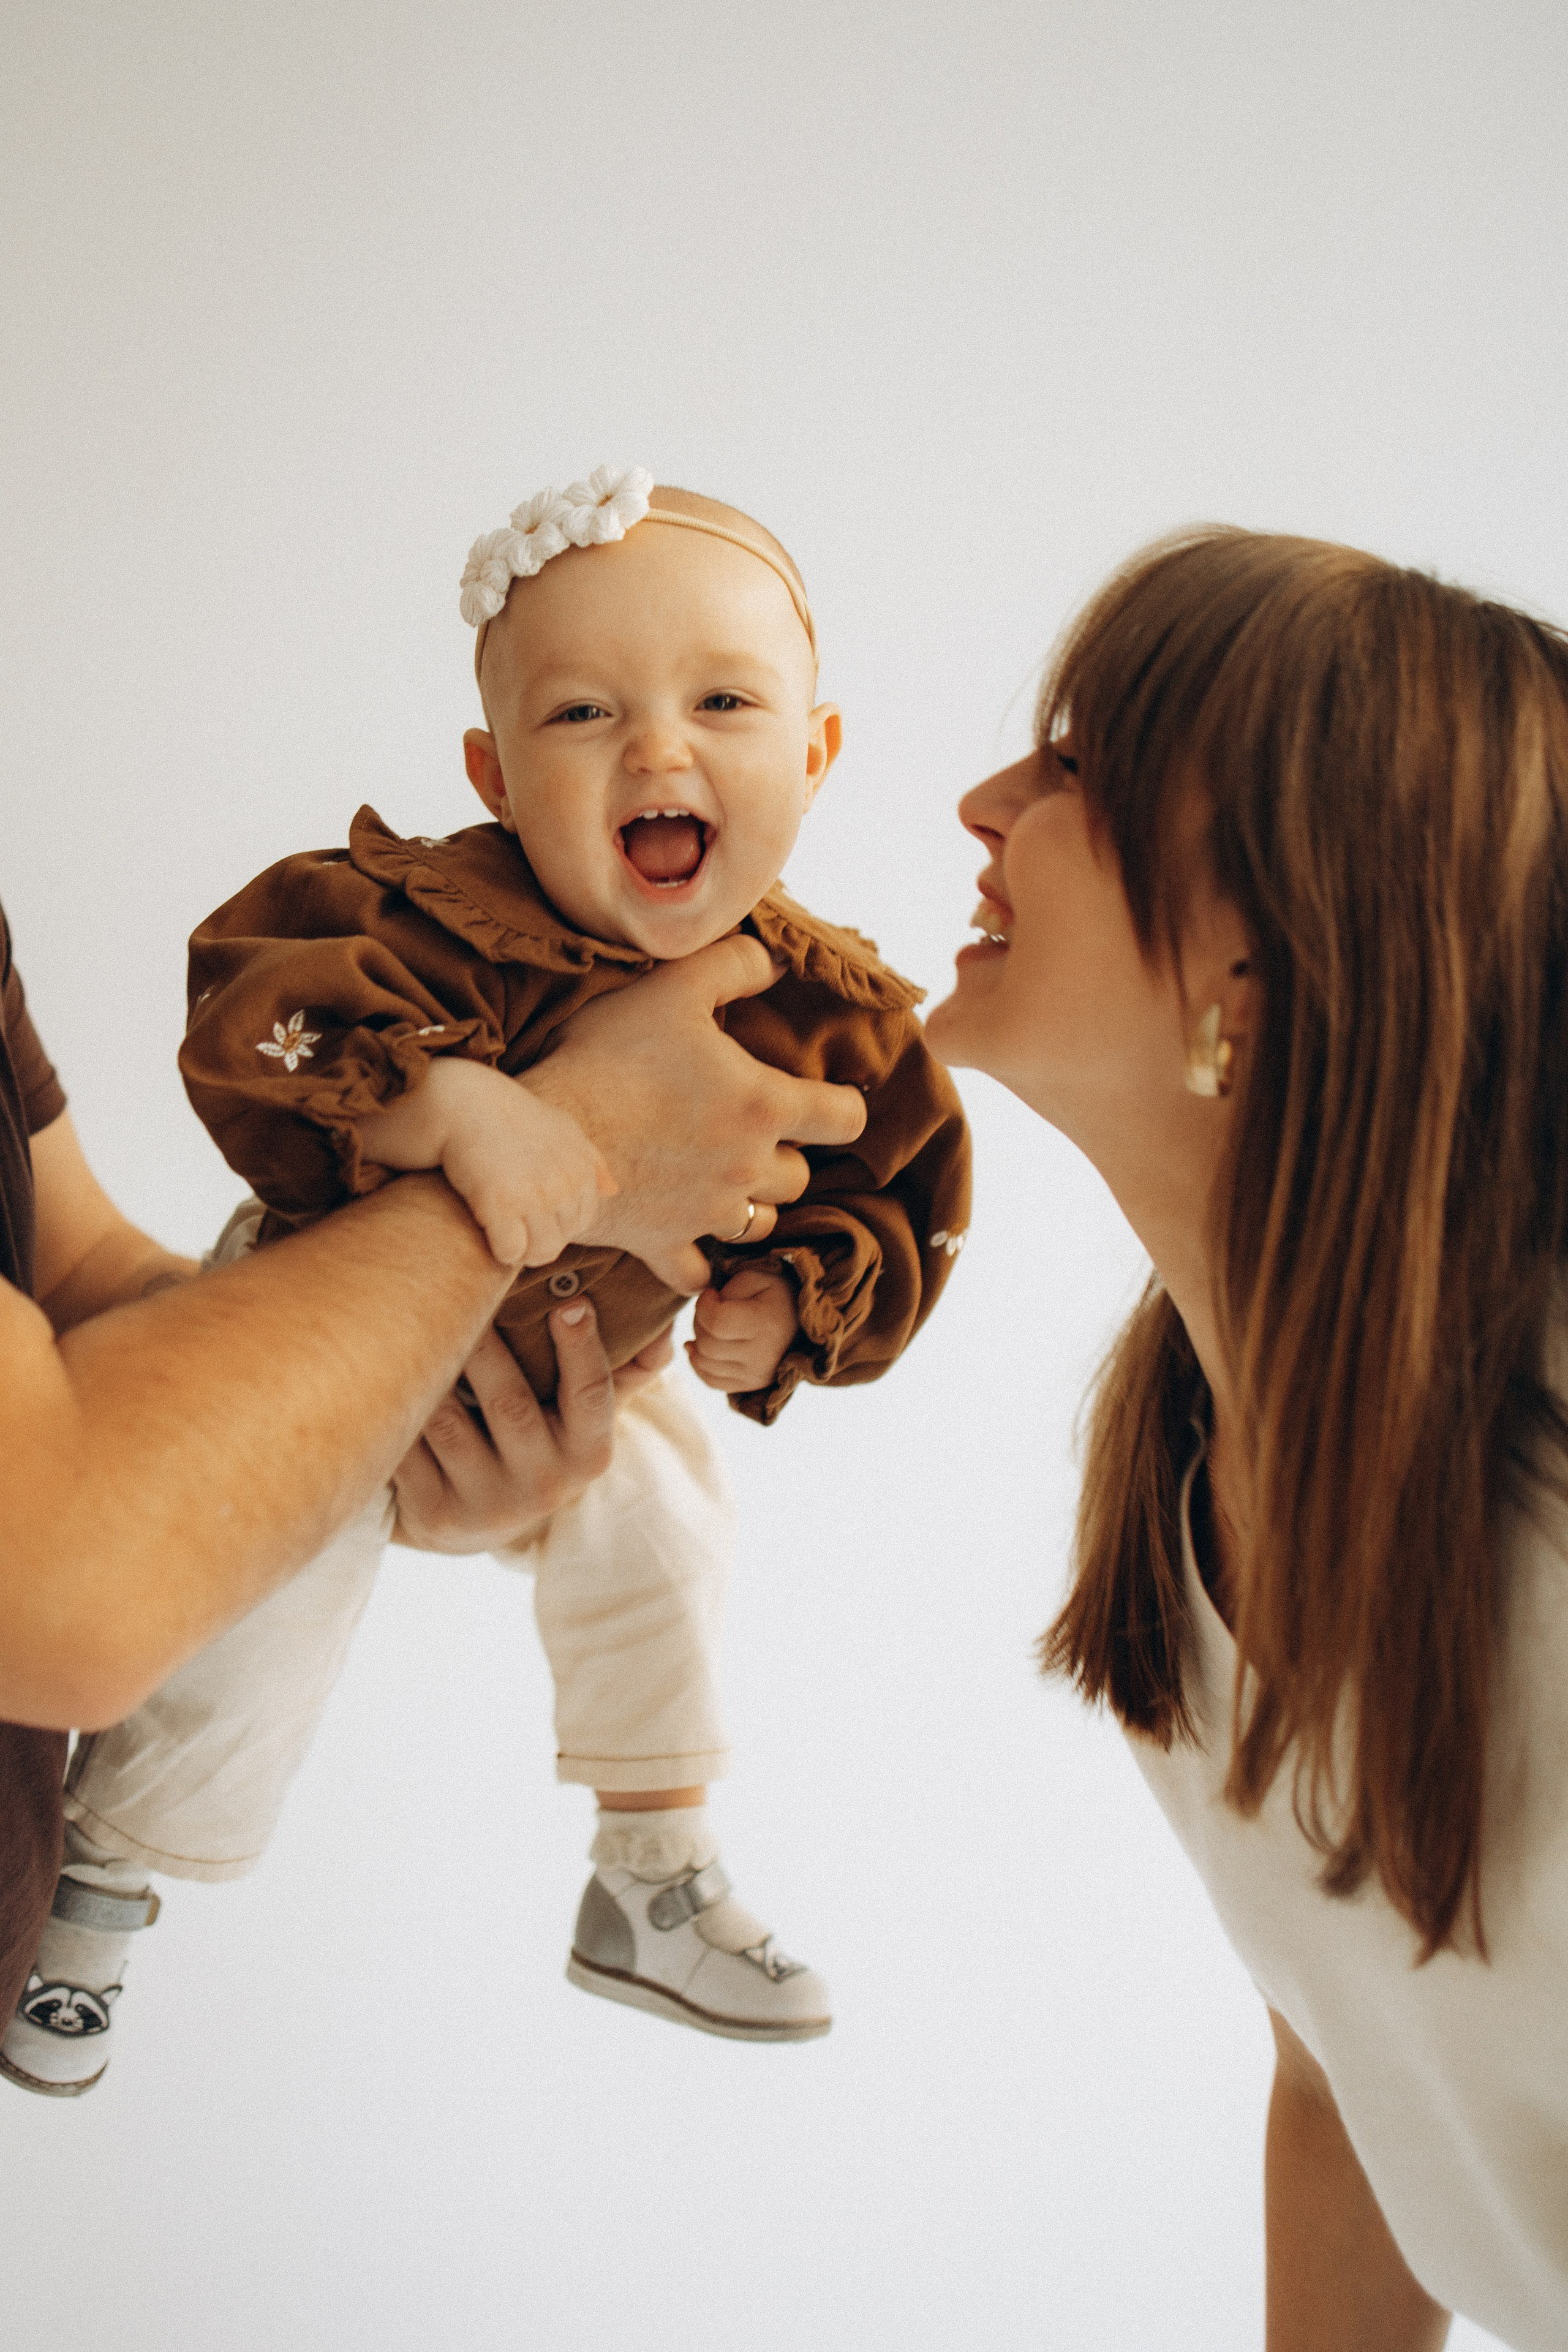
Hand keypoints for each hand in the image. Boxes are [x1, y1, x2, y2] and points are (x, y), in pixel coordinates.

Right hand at [358, 1057, 614, 1266]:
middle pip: (561, 1241)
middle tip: (510, 1223)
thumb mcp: (559, 1126)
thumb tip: (613, 1191)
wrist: (461, 1100)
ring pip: (539, 1253)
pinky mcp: (500, 1203)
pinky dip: (498, 1249)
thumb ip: (589, 1158)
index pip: (581, 1221)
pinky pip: (511, 1252)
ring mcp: (534, 1194)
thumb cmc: (507, 1113)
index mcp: (581, 1167)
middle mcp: (564, 1182)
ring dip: (518, 1251)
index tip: (530, 1209)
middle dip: (536, 1239)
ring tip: (500, 1231)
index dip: (554, 1222)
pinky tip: (485, 1229)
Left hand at [389, 1304, 670, 1553]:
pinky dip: (395, 1405)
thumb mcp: (585, 1420)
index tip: (570, 1302)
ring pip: (447, 1421)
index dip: (582, 1348)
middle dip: (485, 1344)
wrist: (478, 1524)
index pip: (592, 1395)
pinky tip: (379, 1368)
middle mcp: (543, 1486)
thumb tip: (664, 1328)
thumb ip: (626, 1373)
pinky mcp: (433, 1514)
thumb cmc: (540, 1443)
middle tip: (460, 1286)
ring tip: (410, 1316)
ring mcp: (485, 1504)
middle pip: (510, 1401)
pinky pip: (406, 1446)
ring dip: (428, 1369)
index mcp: (588, 1455)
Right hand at [524, 935, 867, 1292]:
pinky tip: (689, 1237)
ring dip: (752, 1204)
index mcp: (763, 1106)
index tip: (824, 1100)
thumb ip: (736, 965)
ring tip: (723, 1177)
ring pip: (761, 1224)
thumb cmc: (608, 1056)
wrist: (539, 1135)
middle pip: (800, 1176)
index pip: (846, 1118)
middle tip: (750, 1131)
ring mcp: (707, 1214)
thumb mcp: (674, 987)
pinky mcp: (665, 1245)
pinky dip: (702, 1263)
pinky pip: (701, 1274)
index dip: (843, 1106)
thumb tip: (777, 963)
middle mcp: (748, 1168)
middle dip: (785, 1155)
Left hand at [687, 1268, 798, 1393]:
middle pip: (708, 1344)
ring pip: (705, 1363)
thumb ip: (728, 1289)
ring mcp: (757, 1375)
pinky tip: (698, 1347)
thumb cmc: (774, 1294)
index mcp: (767, 1324)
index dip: (704, 1306)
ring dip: (699, 1341)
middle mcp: (763, 1356)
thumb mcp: (756, 1277)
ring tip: (711, 1326)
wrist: (801, 1321)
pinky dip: (699, 1363)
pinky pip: (711, 1380)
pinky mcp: (751, 1384)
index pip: (716, 1323)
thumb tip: (705, 1312)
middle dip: (700, 1322)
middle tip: (711, 1309)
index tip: (711, 1294)